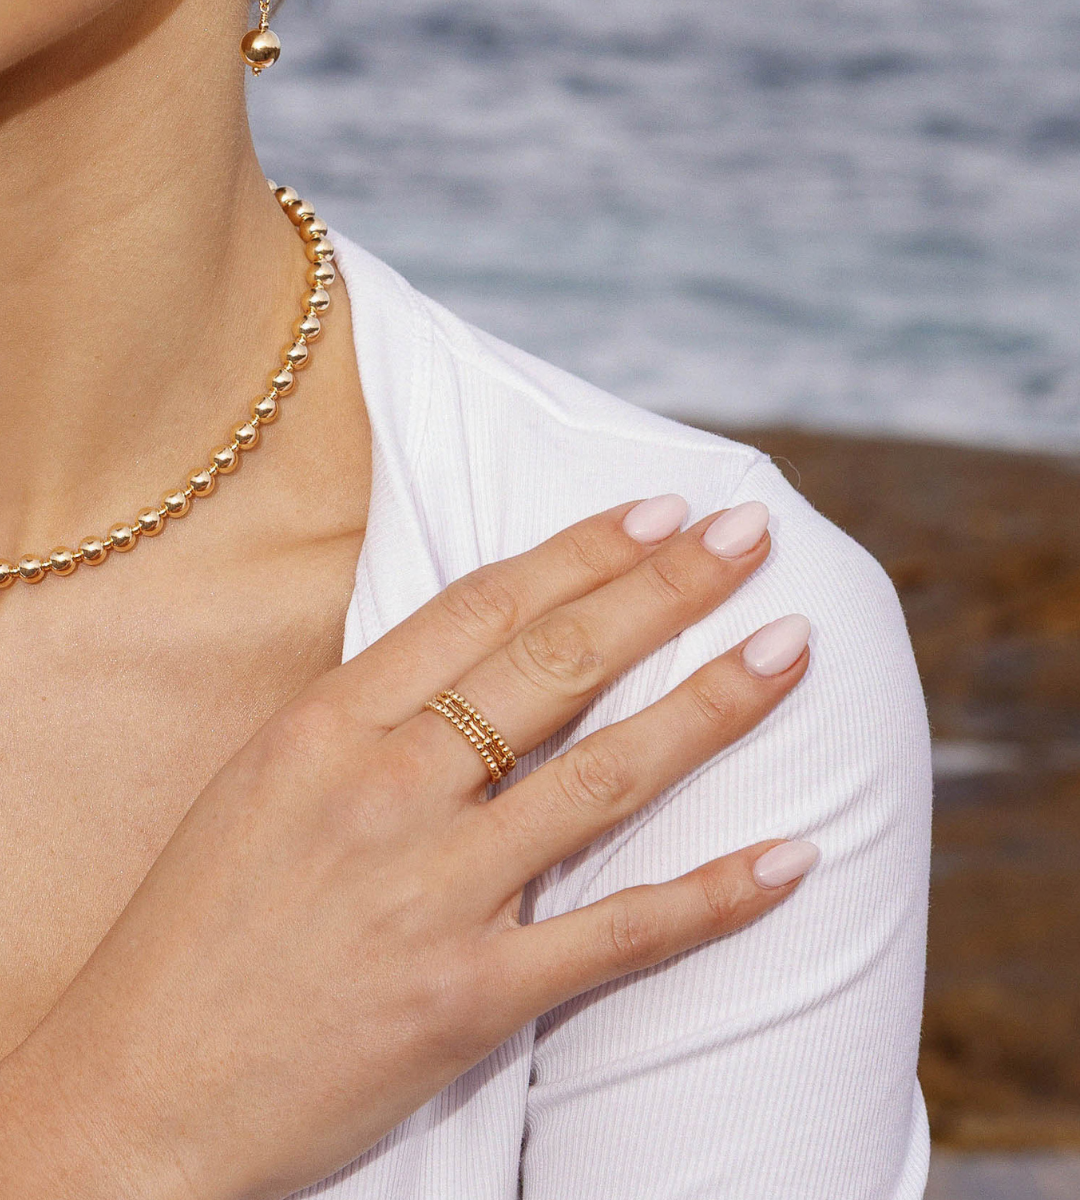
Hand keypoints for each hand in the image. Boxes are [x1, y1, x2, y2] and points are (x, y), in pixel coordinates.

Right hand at [0, 494, 813, 1199]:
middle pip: (556, 665)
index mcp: (328, 724)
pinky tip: (789, 856)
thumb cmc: (194, 929)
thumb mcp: (260, 781)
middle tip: (752, 536)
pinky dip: (713, 895)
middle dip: (668, 589)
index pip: (482, 608)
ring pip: (606, 776)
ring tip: (792, 648)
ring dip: (713, 705)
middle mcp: (388, 788)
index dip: (583, 551)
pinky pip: (616, 934)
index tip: (658, 512)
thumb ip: (363, 719)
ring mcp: (433, 891)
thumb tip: (472, 661)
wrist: (133, 1093)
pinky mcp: (467, 995)